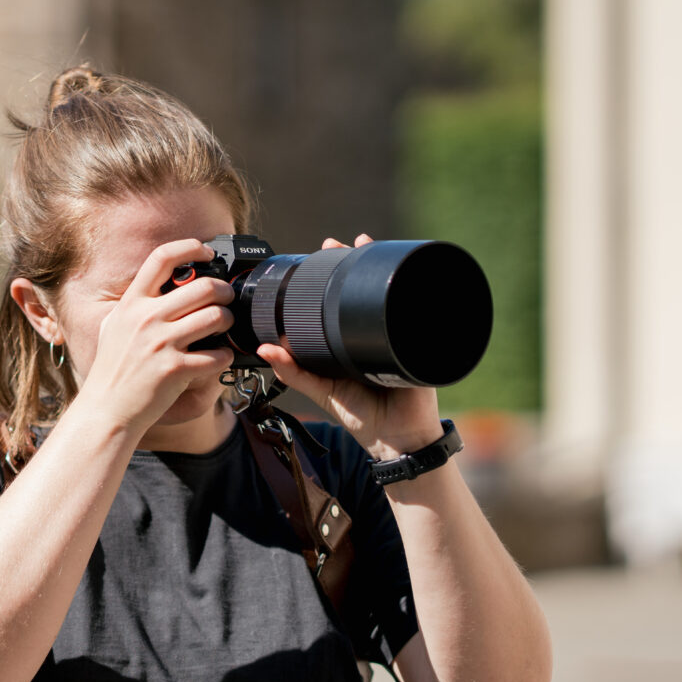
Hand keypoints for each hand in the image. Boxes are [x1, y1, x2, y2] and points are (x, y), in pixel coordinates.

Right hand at [73, 238, 234, 437]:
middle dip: (224, 290)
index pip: (162, 258)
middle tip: (227, 297)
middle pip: (203, 287)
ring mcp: (161, 344)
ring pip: (216, 317)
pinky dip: (225, 357)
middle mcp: (146, 319)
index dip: (190, 247)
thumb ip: (134, 305)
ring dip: (228, 320)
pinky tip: (220, 358)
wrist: (106, 409)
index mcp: (131, 303)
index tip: (206, 251)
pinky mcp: (175, 369)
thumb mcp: (113, 327)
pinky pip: (216, 355)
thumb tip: (156, 285)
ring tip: (226, 326)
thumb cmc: (112, 370)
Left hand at [256, 235, 447, 460]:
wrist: (398, 438)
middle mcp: (371, 332)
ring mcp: (395, 333)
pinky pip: (413, 310)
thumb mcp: (323, 391)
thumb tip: (265, 348)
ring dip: (379, 264)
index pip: (339, 299)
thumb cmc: (362, 417)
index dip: (331, 275)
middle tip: (339, 243)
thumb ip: (294, 372)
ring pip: (386, 293)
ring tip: (365, 243)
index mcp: (348, 340)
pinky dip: (409, 288)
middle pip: (363, 289)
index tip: (322, 251)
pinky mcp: (416, 341)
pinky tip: (400, 266)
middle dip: (353, 261)